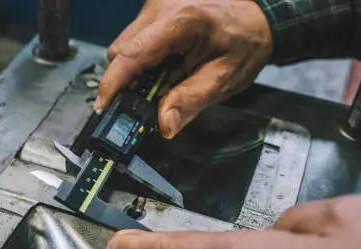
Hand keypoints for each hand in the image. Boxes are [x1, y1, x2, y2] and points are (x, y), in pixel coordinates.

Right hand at [95, 0, 272, 138]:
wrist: (256, 18)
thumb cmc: (244, 44)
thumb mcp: (223, 79)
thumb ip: (190, 102)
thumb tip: (164, 125)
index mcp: (181, 21)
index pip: (131, 54)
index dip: (112, 84)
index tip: (103, 108)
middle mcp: (161, 7)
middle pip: (121, 52)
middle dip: (127, 82)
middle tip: (150, 100)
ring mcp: (155, 6)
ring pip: (124, 46)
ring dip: (137, 71)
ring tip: (166, 79)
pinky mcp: (153, 11)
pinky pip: (134, 40)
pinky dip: (144, 61)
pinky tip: (166, 66)